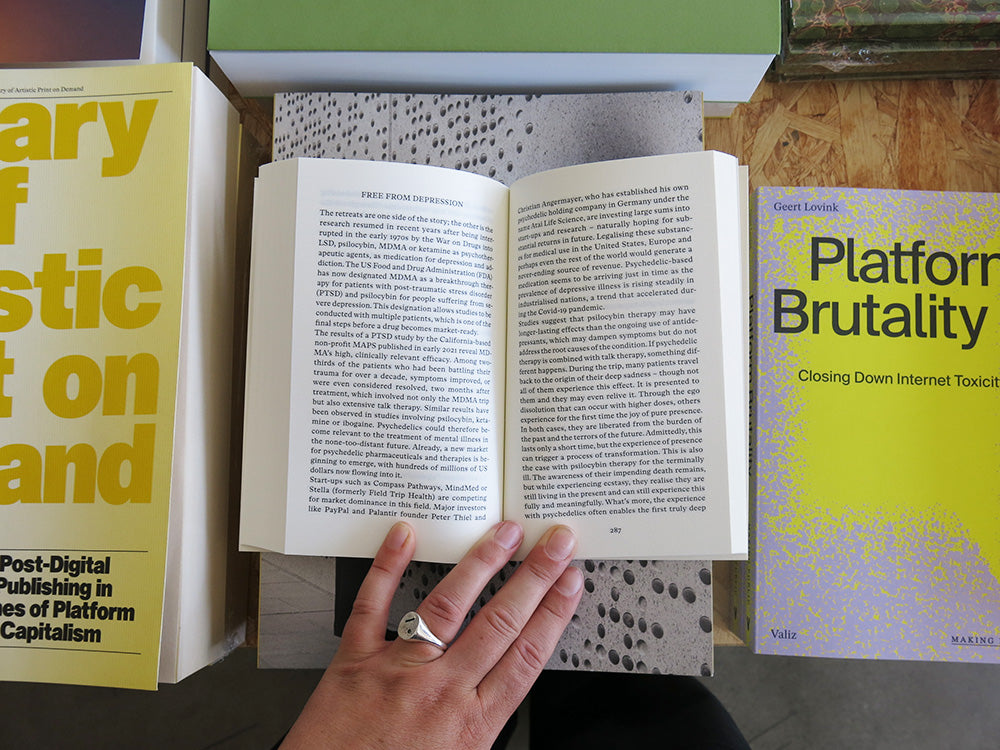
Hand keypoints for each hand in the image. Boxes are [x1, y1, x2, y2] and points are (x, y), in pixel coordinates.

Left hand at [281, 521, 582, 748]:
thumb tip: (508, 682)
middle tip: (555, 542)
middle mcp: (440, 690)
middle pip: (501, 622)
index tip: (572, 583)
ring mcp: (398, 670)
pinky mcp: (355, 660)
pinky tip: (405, 536)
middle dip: (535, 576)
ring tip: (505, 533)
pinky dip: (387, 566)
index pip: (526, 654)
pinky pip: (372, 604)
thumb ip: (483, 721)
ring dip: (482, 563)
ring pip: (448, 604)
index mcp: (471, 724)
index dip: (554, 612)